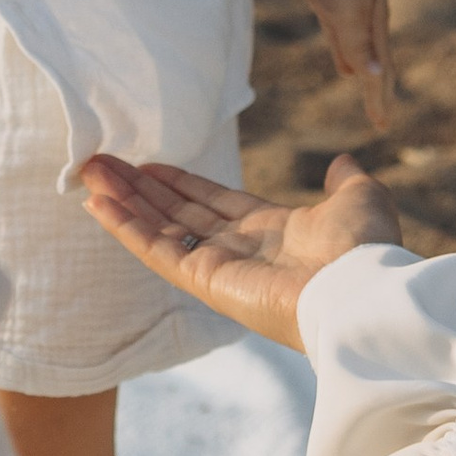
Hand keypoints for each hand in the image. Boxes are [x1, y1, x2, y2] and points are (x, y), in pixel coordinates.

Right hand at [79, 151, 404, 353]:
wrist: (364, 293)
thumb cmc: (366, 250)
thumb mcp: (360, 199)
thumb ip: (345, 181)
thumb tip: (342, 162)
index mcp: (272, 230)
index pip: (213, 202)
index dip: (179, 182)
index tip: (147, 165)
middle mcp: (239, 249)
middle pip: (177, 212)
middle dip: (139, 188)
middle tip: (101, 162)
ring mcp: (218, 267)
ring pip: (159, 228)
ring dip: (123, 201)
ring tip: (89, 173)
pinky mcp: (204, 282)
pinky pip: (157, 249)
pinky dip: (126, 226)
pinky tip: (98, 204)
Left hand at [284, 0, 395, 132]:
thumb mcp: (343, 9)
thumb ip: (357, 44)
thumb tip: (373, 79)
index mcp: (374, 21)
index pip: (380, 70)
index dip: (379, 99)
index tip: (381, 126)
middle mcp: (366, 16)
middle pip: (374, 62)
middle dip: (377, 90)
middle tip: (380, 118)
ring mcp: (348, 4)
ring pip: (357, 48)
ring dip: (361, 70)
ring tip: (363, 89)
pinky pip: (340, 33)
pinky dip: (344, 50)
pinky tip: (341, 58)